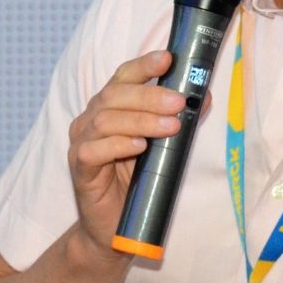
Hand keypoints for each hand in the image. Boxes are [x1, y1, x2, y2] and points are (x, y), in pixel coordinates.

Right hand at [66, 50, 185, 256]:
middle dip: (150, 96)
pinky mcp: (79, 169)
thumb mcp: (164, 144)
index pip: (124, 77)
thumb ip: (180, 118)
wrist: (115, 225)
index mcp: (111, 106)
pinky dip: (117, 145)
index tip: (168, 58)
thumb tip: (203, 95)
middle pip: (115, 95)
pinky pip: (93, 151)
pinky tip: (138, 146)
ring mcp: (81, 143)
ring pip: (105, 121)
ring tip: (171, 127)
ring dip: (141, 120)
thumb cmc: (139, 178)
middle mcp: (91, 119)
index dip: (144, 65)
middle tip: (179, 102)